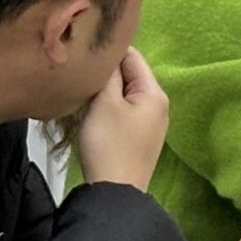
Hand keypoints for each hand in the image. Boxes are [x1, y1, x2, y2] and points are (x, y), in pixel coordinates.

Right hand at [74, 48, 168, 190]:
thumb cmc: (109, 146)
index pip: (134, 57)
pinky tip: (95, 113)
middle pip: (131, 76)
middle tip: (82, 72)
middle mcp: (158, 106)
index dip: (110, 51)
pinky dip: (110, 108)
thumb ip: (109, 76)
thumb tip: (110, 57)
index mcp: (154, 93)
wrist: (114, 192)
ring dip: (107, 92)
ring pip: (126, 95)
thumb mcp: (105, 103)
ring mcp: (151, 124)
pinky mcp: (140, 138)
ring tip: (85, 92)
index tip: (87, 48)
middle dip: (108, 73)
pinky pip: (125, 112)